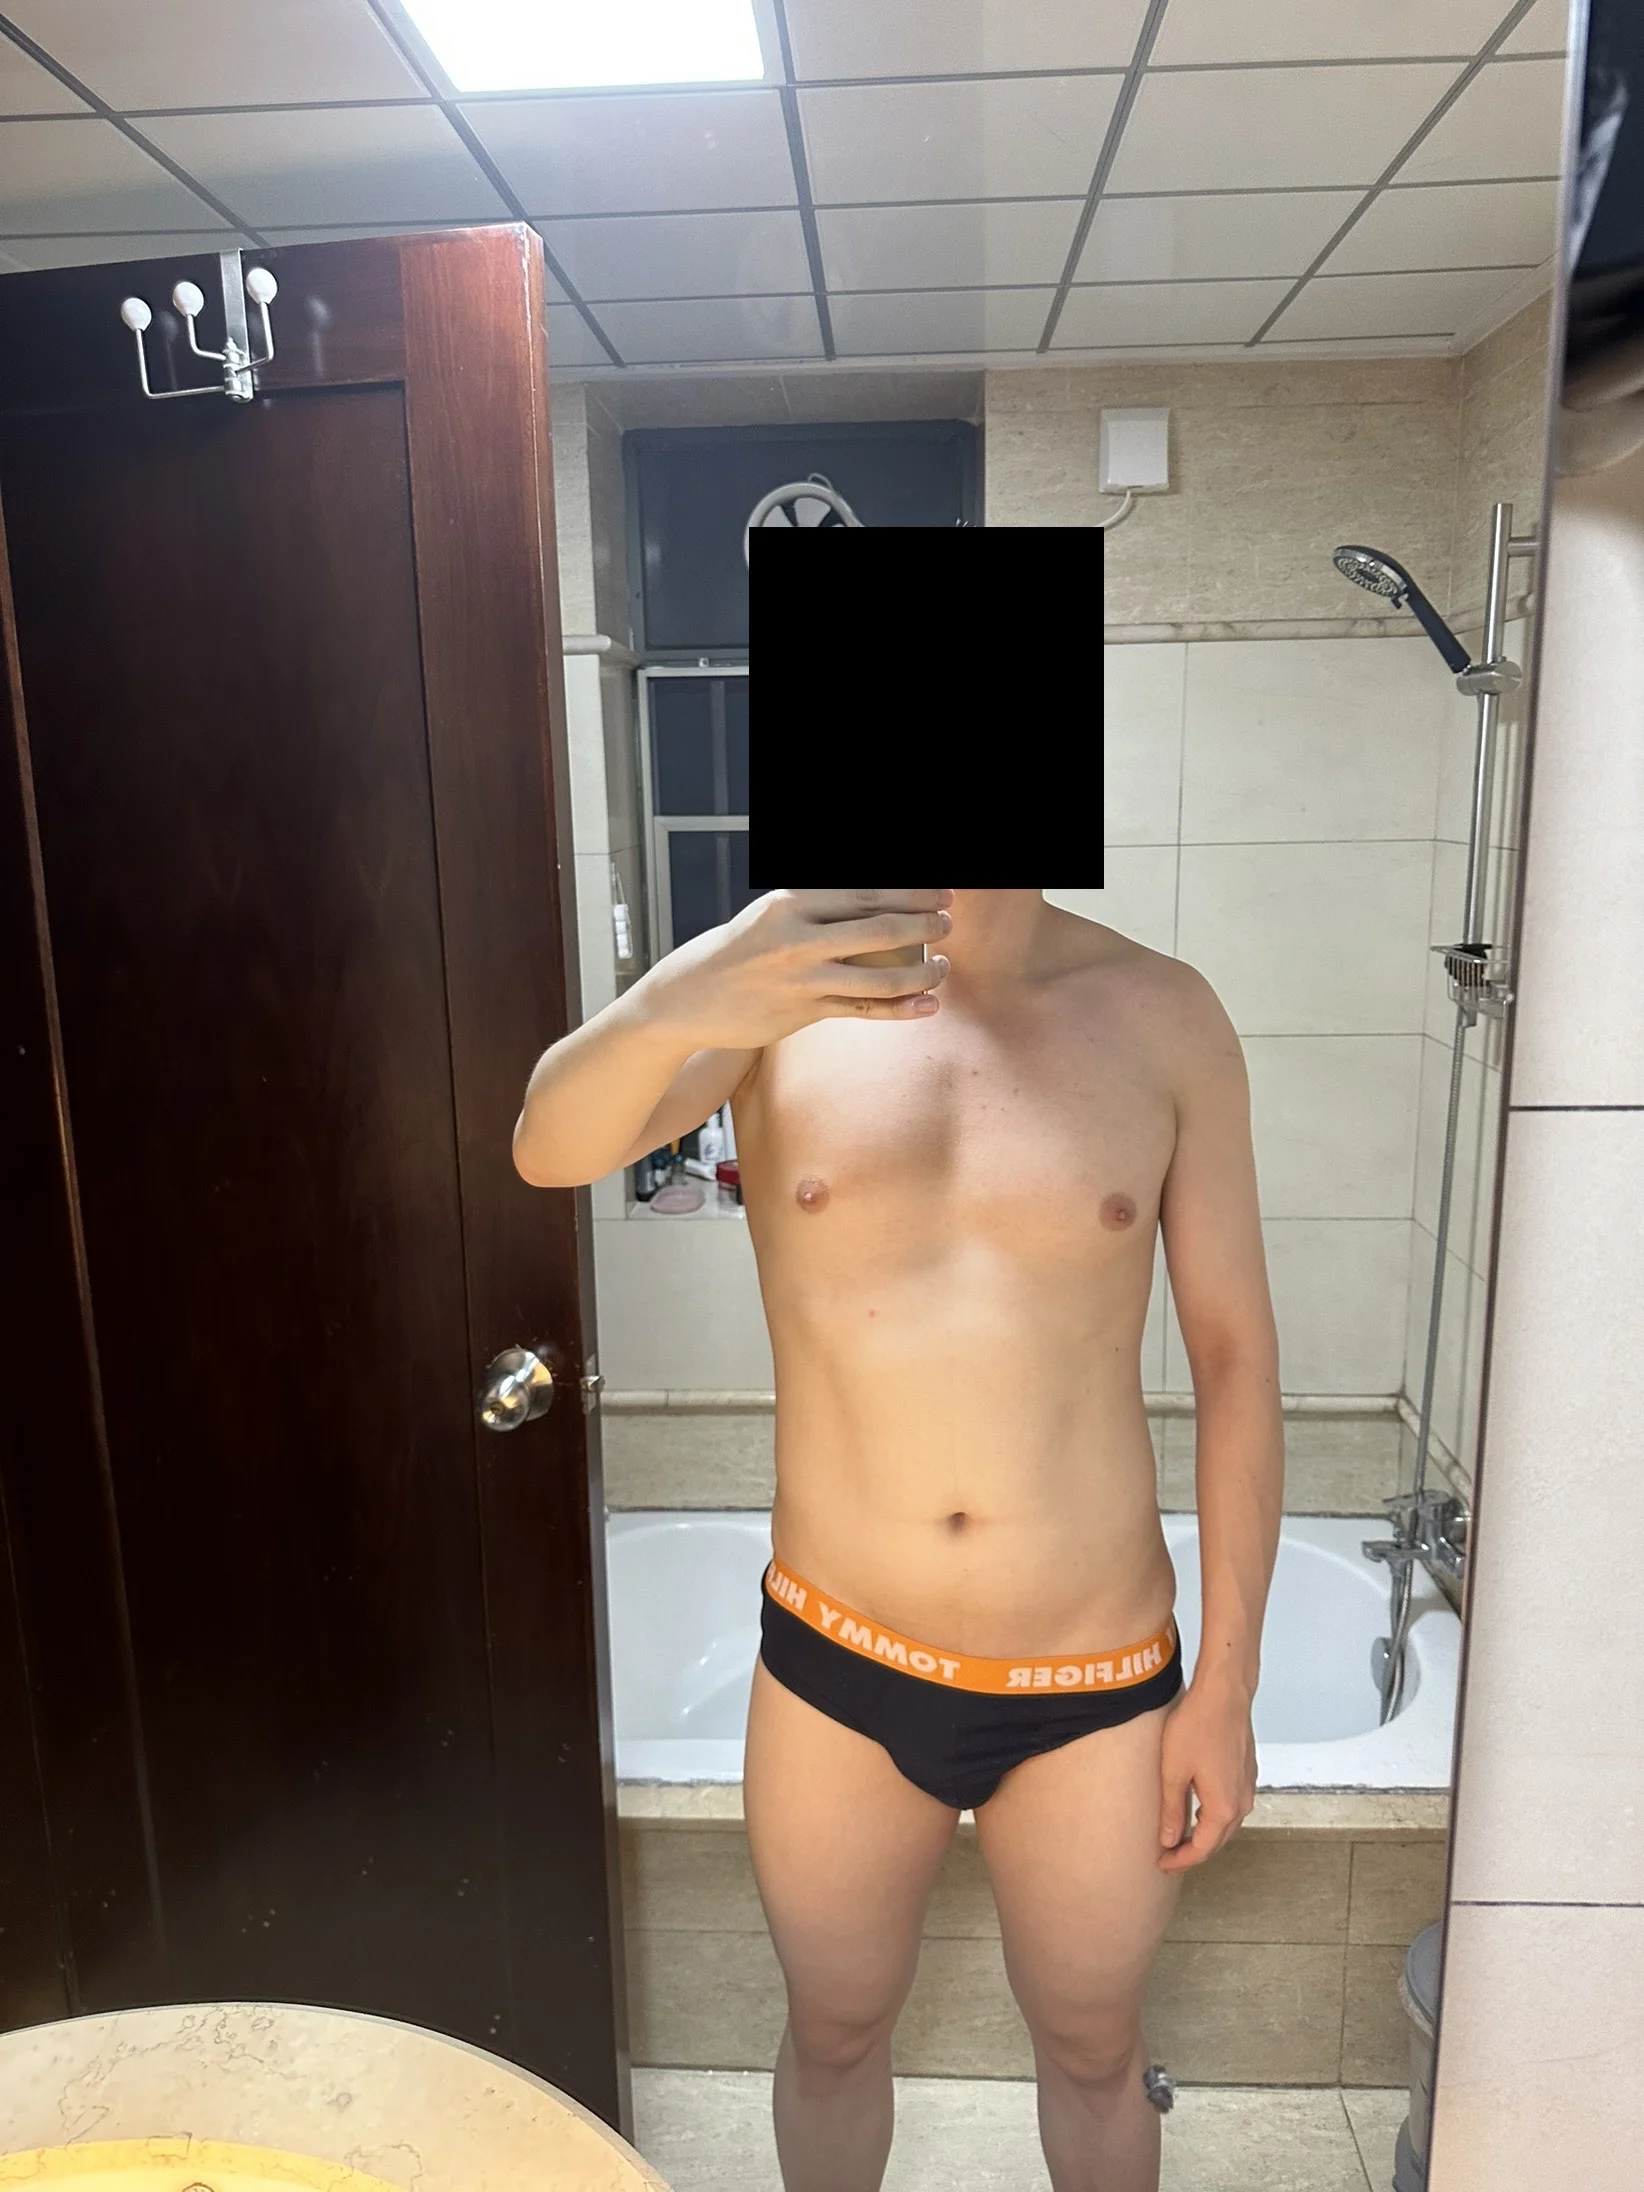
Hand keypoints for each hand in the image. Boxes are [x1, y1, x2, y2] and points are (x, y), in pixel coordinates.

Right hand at [636, 888, 951, 1052]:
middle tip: (948, 924)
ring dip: (921, 972)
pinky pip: (864, 1011)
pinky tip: (928, 1005)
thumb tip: (875, 902)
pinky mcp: (802, 1012)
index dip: (911, 892)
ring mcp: (801, 978)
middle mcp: (797, 938)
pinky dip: (901, 1009)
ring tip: (943, 968)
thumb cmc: (741, 951)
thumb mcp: (773, 916)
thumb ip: (819, 908)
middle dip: (925, 925)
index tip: (944, 892)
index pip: (864, 892)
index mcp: (790, 902)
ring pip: (878, 976)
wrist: (689, 997)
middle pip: (878, 929)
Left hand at [1157, 1675, 1255, 1872]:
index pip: (1202, 1848)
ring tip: (1180, 1838)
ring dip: (1205, 1836)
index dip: (1181, 1861)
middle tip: (1169, 1857)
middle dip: (1193, 1853)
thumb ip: (1172, 1809)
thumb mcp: (1173, 1771)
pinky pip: (1232, 1807)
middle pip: (1218, 1841)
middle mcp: (1241, 1802)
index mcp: (1223, 1807)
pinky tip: (1198, 1811)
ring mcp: (1247, 1788)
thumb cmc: (1197, 1726)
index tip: (1162, 1864)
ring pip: (1227, 1825)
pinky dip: (1214, 1818)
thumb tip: (1169, 1840)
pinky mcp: (1246, 1774)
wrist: (1224, 1694)